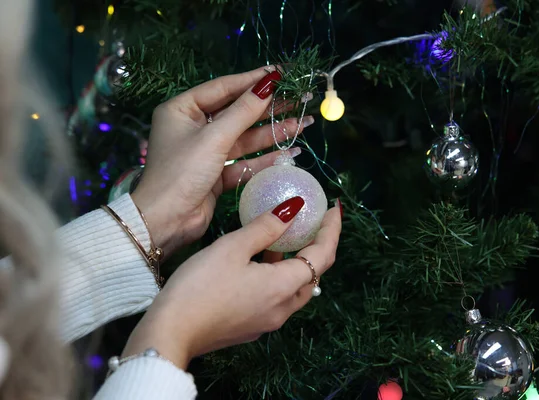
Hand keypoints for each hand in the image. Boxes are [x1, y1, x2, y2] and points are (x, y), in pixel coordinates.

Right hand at [122, 197, 341, 368]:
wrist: (170, 332)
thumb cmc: (199, 286)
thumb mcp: (233, 248)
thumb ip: (266, 227)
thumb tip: (294, 209)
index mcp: (283, 287)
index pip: (322, 256)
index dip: (332, 230)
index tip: (335, 209)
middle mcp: (282, 308)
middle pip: (313, 275)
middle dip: (319, 247)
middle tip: (315, 223)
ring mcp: (267, 321)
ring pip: (295, 288)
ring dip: (297, 263)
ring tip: (287, 237)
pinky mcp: (252, 326)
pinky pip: (278, 298)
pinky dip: (279, 277)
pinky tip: (262, 262)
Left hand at [131, 66, 313, 255]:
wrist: (164, 222)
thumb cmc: (181, 173)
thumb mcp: (213, 137)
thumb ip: (243, 111)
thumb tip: (269, 83)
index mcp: (182, 109)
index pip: (224, 88)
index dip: (254, 81)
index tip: (282, 74)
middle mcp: (194, 128)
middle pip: (238, 112)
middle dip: (269, 108)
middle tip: (300, 99)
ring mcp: (206, 152)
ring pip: (245, 137)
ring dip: (272, 133)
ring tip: (303, 125)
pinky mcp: (216, 174)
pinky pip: (244, 161)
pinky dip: (266, 159)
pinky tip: (290, 153)